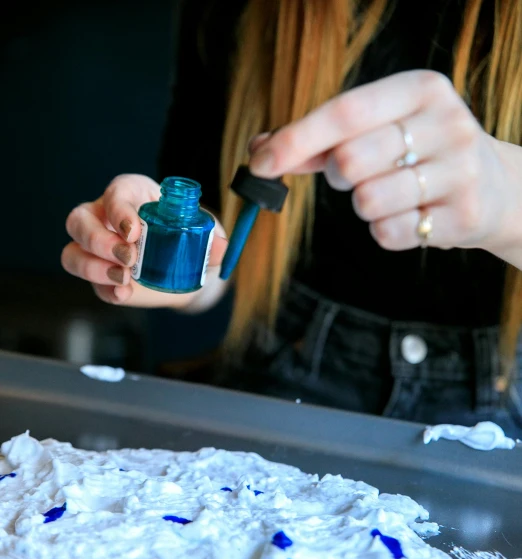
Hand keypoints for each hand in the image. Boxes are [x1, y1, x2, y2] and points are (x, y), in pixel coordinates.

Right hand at [62, 174, 227, 308]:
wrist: (183, 266)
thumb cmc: (186, 235)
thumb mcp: (201, 232)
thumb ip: (210, 238)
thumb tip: (222, 248)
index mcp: (129, 194)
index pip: (115, 194)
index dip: (119, 210)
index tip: (134, 231)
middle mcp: (103, 217)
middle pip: (79, 221)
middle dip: (100, 241)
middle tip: (130, 258)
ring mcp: (96, 249)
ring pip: (73, 253)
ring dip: (93, 268)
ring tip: (124, 278)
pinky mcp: (99, 275)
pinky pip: (89, 284)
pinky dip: (104, 290)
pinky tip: (123, 293)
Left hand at [249, 70, 516, 255]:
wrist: (494, 188)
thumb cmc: (419, 153)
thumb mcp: (380, 130)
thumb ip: (319, 140)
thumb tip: (259, 151)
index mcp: (421, 90)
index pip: (345, 112)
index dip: (296, 139)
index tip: (258, 163)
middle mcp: (447, 124)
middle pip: (350, 161)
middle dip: (339, 177)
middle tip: (358, 175)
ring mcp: (460, 171)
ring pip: (368, 202)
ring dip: (364, 207)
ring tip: (392, 195)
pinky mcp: (462, 217)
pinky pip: (389, 234)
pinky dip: (386, 231)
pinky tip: (411, 217)